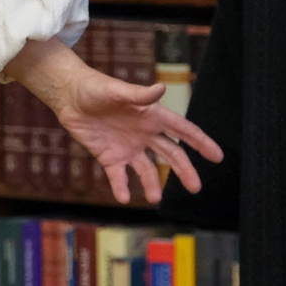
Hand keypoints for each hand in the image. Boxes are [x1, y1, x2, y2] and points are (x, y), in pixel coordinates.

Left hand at [4, 38, 222, 205]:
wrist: (68, 96)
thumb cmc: (95, 87)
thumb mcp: (116, 90)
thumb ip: (139, 94)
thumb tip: (161, 88)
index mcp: (152, 115)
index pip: (183, 130)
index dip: (201, 142)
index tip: (217, 156)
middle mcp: (144, 133)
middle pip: (171, 154)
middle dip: (184, 170)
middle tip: (196, 188)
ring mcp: (128, 147)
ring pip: (147, 170)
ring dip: (153, 184)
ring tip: (154, 198)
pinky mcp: (109, 157)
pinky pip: (119, 176)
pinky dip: (121, 187)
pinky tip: (122, 197)